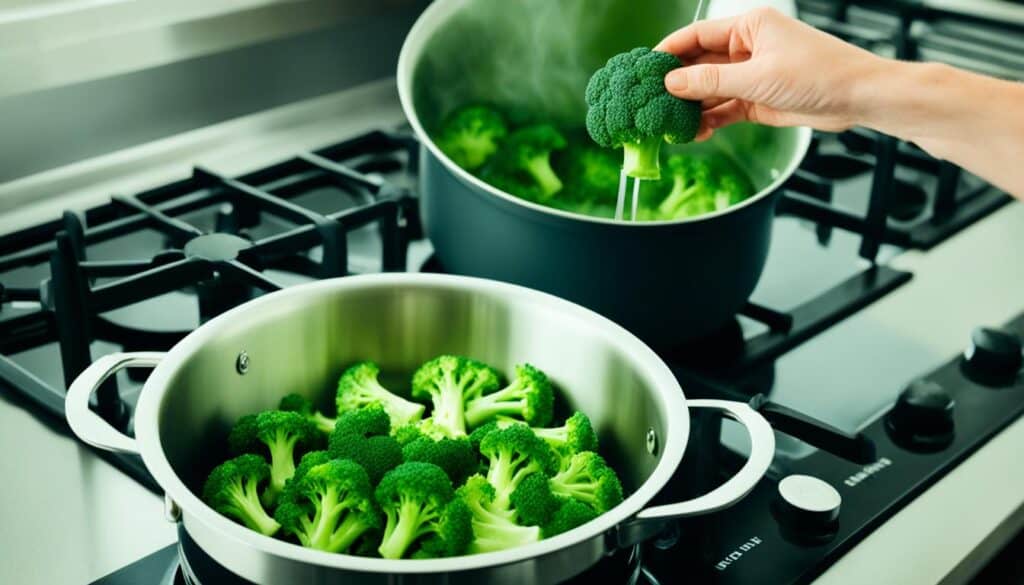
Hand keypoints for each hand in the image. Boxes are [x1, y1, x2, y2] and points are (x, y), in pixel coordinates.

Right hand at [655, 7, 884, 140]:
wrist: (859, 98)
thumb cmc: (818, 73)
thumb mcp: (757, 77)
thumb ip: (711, 81)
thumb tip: (671, 84)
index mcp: (749, 27)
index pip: (697, 35)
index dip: (669, 52)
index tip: (645, 70)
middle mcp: (748, 48)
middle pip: (700, 64)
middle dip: (677, 85)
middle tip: (650, 104)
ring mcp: (752, 75)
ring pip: (710, 91)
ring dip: (692, 108)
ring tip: (670, 125)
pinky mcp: (758, 100)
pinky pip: (724, 110)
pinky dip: (709, 121)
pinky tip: (694, 133)